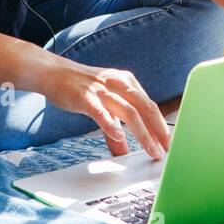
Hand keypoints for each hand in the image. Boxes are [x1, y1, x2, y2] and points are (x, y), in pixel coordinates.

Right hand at [41, 60, 170, 159]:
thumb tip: (123, 151)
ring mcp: (102, 89)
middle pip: (145, 107)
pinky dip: (111, 124)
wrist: (53, 72)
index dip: (162, 126)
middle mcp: (118, 83)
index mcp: (126, 82)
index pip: (150, 106)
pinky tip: (119, 137)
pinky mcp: (85, 96)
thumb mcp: (102, 105)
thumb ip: (113, 127)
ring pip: (129, 111)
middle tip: (167, 150)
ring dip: (143, 133)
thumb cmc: (80, 88)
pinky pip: (101, 112)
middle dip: (159, 130)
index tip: (170, 144)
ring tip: (151, 150)